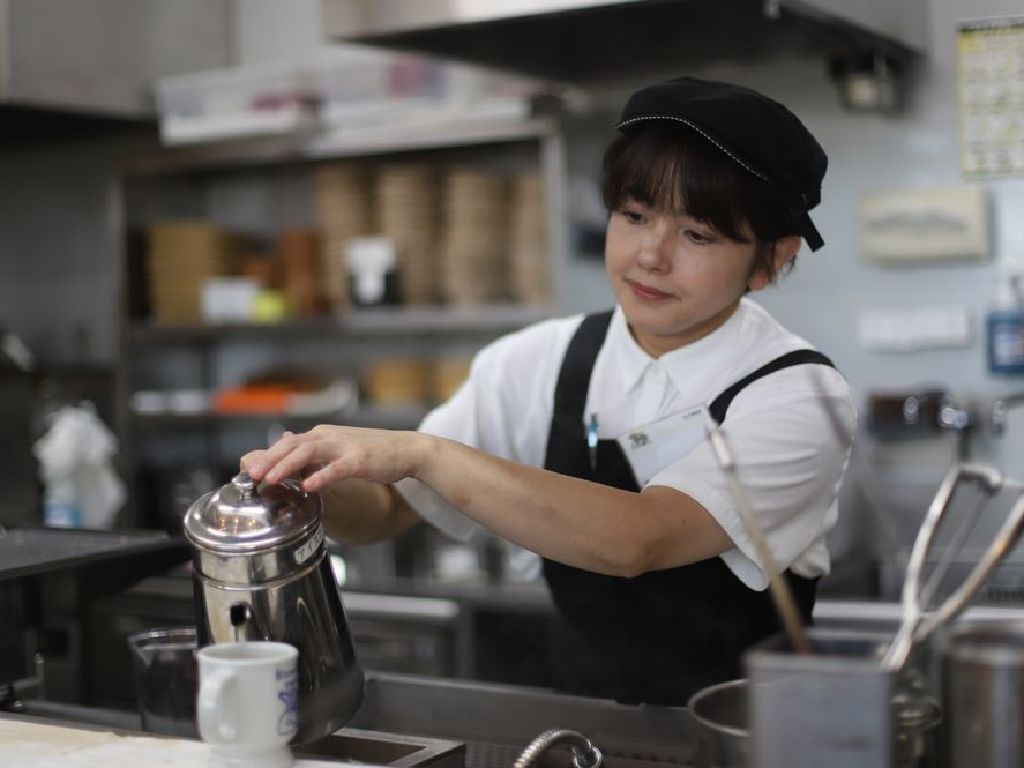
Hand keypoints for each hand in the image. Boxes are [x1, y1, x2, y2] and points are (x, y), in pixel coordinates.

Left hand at [241, 425, 430, 491]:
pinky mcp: (360, 460)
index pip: (290, 442)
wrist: (408, 449)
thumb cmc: (375, 452)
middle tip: (253, 475)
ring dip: (287, 465)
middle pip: (293, 444)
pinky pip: (336, 468)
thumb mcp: (340, 445)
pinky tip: (308, 486)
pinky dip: (320, 476)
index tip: (252, 471)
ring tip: (271, 480)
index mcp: (324, 435)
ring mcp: (345, 447)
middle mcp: (331, 437)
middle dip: (270, 459)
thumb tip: (287, 442)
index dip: (269, 455)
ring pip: (309, 452)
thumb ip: (315, 446)